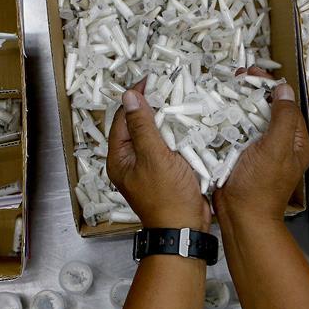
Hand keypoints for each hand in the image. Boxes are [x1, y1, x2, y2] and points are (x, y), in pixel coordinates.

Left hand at [108, 79, 211, 231]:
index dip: (136, 98)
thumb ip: (142, 126)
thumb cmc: (167, 197)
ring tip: (180, 99)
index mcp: (120, 158)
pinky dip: (177, 134)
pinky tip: (188, 123)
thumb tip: (129, 97)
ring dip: (167, 119)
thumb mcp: (153, 157)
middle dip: (153, 106)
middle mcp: (131, 160)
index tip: (150, 80)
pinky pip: (169, 146)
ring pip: (155, 134)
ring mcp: (149, 166)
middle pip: (138, 125)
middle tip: (168, 86)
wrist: (185, 228)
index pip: (123, 118)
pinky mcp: (167, 171)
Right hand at [213, 66, 308, 224]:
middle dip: (253, 92)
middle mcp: (280, 145)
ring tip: (225, 87)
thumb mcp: (277, 148)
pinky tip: (216, 109)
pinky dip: (229, 119)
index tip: (253, 74)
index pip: (287, 105)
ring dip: (239, 103)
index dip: (271, 87)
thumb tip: (284, 89)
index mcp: (295, 142)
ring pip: (251, 119)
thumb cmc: (261, 185)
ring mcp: (260, 151)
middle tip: (237, 77)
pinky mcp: (242, 156)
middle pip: (268, 109)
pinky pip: (238, 132)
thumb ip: (283, 117)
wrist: (241, 217)